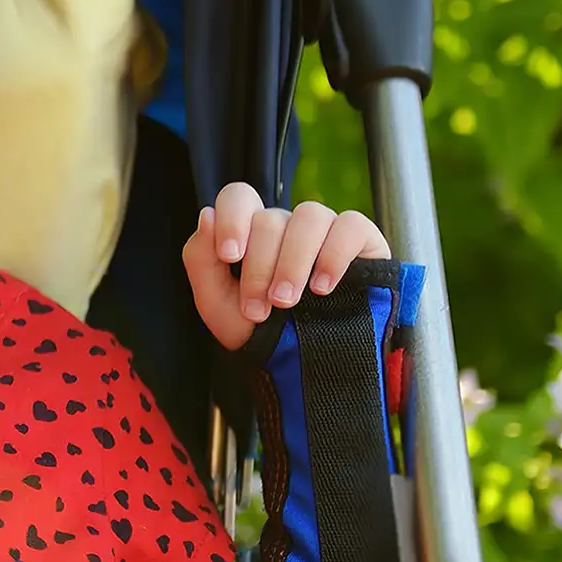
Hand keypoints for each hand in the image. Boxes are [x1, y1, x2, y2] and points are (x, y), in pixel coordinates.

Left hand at [183, 182, 390, 350]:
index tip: (230, 255)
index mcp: (250, 232)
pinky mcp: (361, 240)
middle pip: (270, 219)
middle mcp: (287, 224)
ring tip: (288, 301)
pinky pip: (350, 225)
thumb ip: (201, 257)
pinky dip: (334, 256)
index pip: (238, 197)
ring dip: (293, 262)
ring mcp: (324, 229)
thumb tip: (206, 214)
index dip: (232, 218)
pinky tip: (323, 287)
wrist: (304, 364)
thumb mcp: (216, 302)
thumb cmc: (259, 330)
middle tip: (260, 308)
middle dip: (260, 267)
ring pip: (309, 216)